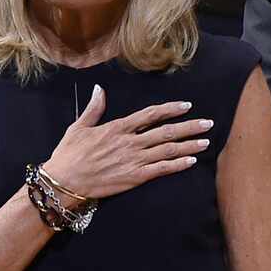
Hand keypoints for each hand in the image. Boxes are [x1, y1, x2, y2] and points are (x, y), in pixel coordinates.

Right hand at [42, 85, 211, 201]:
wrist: (62, 182)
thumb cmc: (69, 155)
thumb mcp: (79, 127)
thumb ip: (94, 108)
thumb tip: (99, 88)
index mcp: (118, 128)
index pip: (151, 114)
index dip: (171, 109)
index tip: (187, 105)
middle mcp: (130, 142)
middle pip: (166, 131)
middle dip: (189, 126)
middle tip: (208, 123)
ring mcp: (133, 160)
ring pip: (168, 150)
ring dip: (189, 145)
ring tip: (206, 141)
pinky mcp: (134, 177)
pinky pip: (161, 170)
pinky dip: (177, 165)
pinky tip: (192, 161)